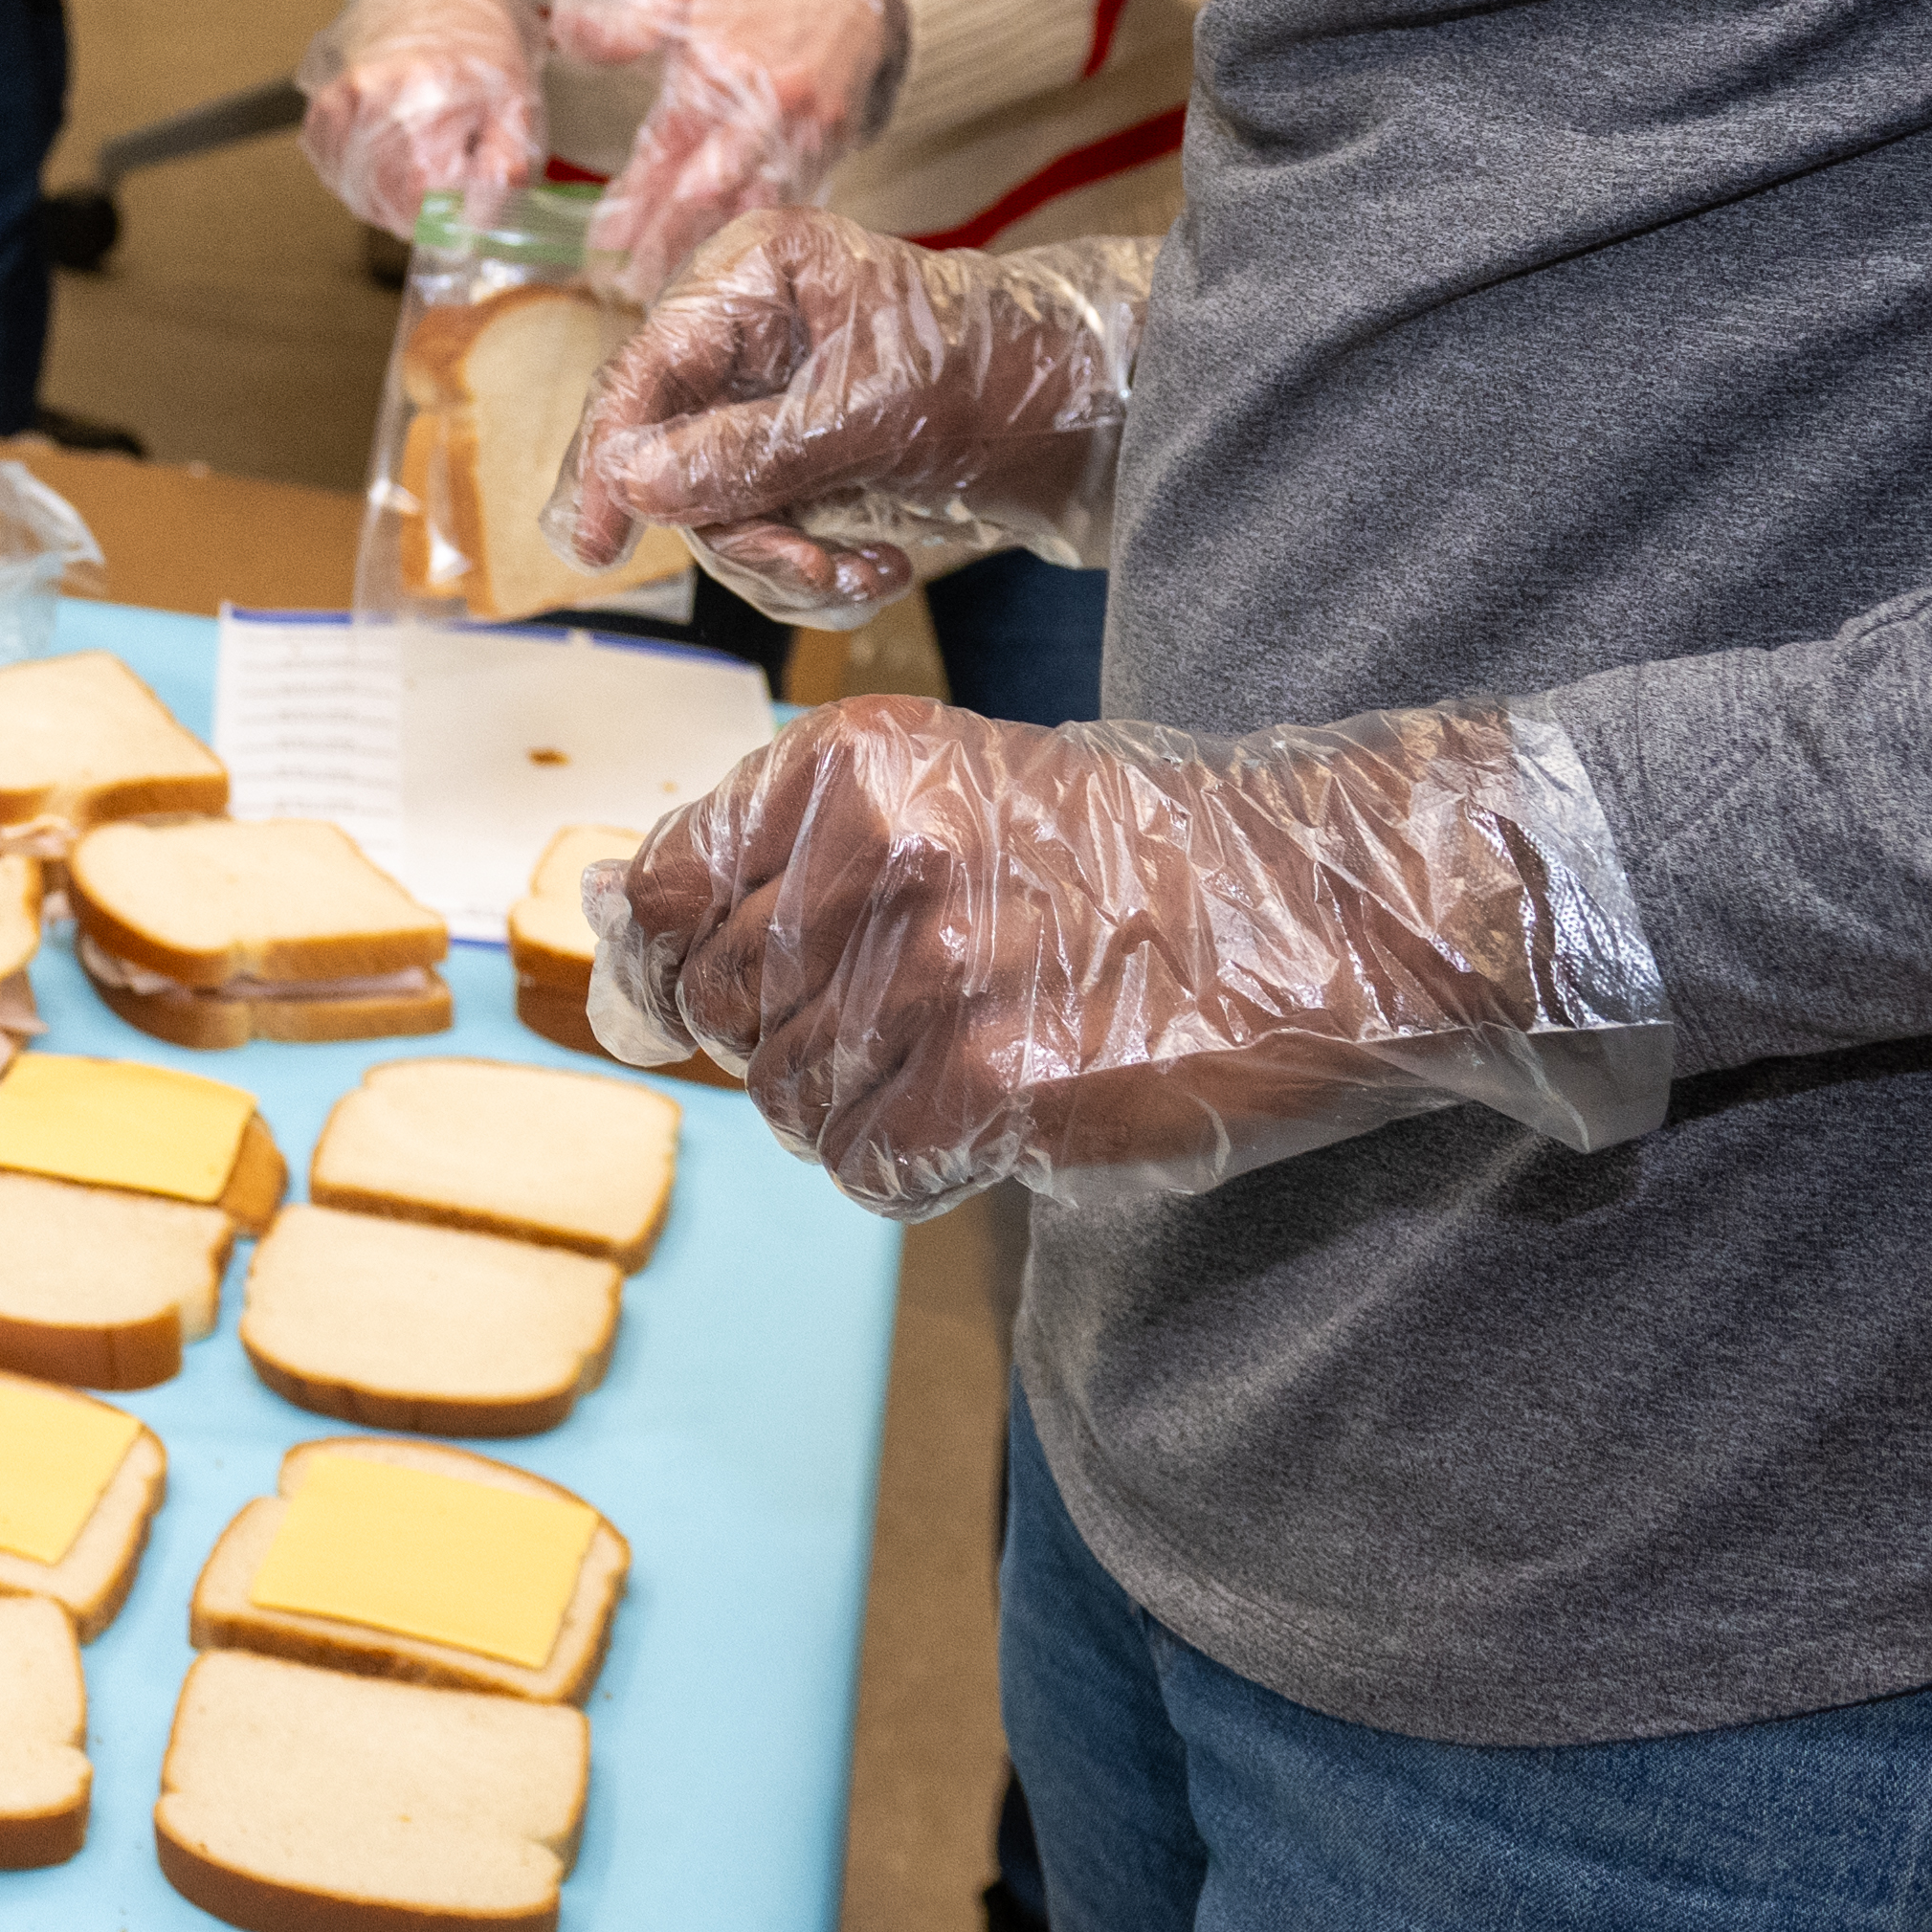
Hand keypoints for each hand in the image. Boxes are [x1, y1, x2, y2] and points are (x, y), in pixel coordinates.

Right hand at [294, 0, 542, 239]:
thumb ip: (506, 162)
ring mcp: (337, 105)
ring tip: (426, 167)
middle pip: (387, 200)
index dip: (450, 214)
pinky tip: (396, 159)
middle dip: (427, 213)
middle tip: (453, 188)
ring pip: (359, 194)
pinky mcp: (321, 113)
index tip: (469, 208)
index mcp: (420, 91)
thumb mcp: (516, 100)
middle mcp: (368, 97)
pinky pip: (337, 176)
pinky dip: (367, 183)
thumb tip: (487, 211)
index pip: (422, 194)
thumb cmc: (479, 45)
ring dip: (395, 201)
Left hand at [540, 0, 911, 302]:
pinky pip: (798, 198)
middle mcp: (765, 106)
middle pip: (710, 189)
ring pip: (756, 204)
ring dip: (713, 247)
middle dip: (668, 240)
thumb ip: (622, 24)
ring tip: (673, 288)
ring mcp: (808, 129)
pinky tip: (734, 262)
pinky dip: (762, 230)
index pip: (666, 148)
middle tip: (629, 284)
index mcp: (719, 70)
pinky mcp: (837, 144)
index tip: (603, 244)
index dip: (634, 199)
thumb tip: (565, 31)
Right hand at [554, 211, 1149, 608]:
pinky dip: (813, 573)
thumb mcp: (872, 413)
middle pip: (672, 453)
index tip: (599, 544)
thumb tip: (632, 483)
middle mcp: (750, 332)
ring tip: (866, 575)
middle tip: (806, 572)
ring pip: (717, 509)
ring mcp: (772, 401)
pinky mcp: (801, 461)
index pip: (648, 365)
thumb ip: (748, 452)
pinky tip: (878, 573)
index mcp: (756, 274)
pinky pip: (765, 535)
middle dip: (741, 529)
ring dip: (787, 563)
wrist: (1101, 417)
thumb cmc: (1002, 372)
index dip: (612, 455)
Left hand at [597, 696, 1667, 1219]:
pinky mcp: (1002, 1086)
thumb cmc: (1123, 853)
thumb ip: (777, 847)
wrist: (1319, 908)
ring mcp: (940, 975)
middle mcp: (879, 857)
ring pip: (791, 1100)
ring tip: (954, 1062)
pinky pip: (869, 1166)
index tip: (737, 981)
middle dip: (782, 1041)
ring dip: (854, 1108)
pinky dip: (906, 1165)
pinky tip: (982, 1118)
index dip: (679, 963)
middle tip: (895, 1024)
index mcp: (849, 765)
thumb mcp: (940, 791)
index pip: (665, 896)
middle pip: (720, 1010)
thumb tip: (612, 925)